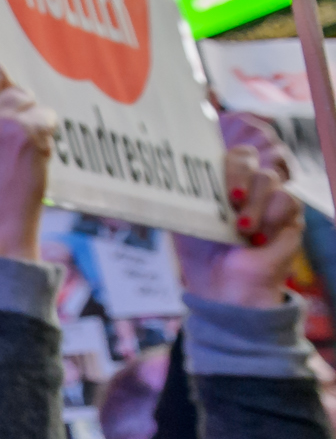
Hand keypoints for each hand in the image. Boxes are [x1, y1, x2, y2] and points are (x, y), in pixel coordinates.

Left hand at [176, 116, 302, 305]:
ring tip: (240, 230)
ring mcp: (270, 199)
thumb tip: (147, 171)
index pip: (224, 152)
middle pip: (247, 156)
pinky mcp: (290, 218)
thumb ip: (175, 194)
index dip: (221, 159)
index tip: (211, 177)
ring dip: (253, 204)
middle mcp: (247, 185)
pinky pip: (288, 200)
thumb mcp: (184, 218)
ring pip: (269, 178)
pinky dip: (271, 217)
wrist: (222, 286)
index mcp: (221, 181)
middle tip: (230, 198)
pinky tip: (257, 238)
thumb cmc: (201, 252)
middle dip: (236, 174)